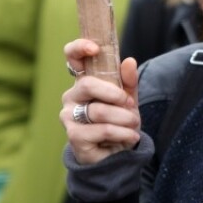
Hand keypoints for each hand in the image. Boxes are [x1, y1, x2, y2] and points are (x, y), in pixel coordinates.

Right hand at [60, 39, 140, 164]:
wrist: (117, 153)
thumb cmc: (119, 121)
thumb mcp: (128, 99)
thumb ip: (128, 81)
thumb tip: (129, 61)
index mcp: (84, 81)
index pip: (72, 57)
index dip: (79, 48)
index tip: (95, 48)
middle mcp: (71, 96)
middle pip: (87, 84)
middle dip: (115, 94)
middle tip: (130, 104)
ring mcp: (69, 117)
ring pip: (98, 111)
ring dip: (124, 118)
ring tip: (134, 124)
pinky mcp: (74, 137)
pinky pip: (103, 130)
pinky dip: (122, 133)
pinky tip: (130, 137)